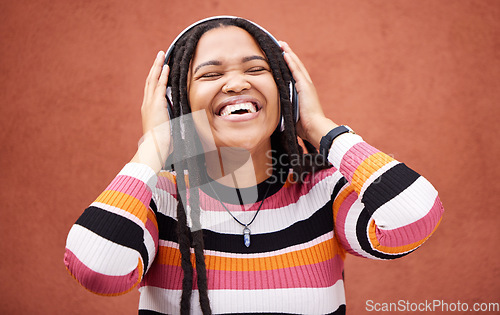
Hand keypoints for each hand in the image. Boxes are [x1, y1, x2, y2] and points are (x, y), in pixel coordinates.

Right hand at [131, 51, 170, 172]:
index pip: (152, 89)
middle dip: (155, 67)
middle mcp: (147, 104)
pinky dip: (163, 75)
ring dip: (158, 66)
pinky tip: (167, 67)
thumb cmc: (161, 143)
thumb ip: (169, 121)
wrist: (155, 148)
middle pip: (150, 80)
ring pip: (153, 80)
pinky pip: (159, 86)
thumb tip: (177, 122)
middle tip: (160, 55)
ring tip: (162, 55)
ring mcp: (150, 103)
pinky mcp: (156, 104)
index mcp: (149, 109)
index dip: (156, 77)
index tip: (160, 68)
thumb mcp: (165, 129)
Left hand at [280, 42, 336, 147]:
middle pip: (296, 66)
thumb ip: (286, 109)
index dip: (289, 64)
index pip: (295, 74)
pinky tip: (285, 54)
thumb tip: (276, 111)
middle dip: (289, 55)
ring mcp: (306, 85)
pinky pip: (296, 71)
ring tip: (282, 44)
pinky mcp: (305, 86)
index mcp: (303, 92)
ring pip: (296, 65)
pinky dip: (290, 62)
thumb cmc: (304, 126)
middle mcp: (306, 86)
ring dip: (289, 54)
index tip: (282, 56)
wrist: (315, 128)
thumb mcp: (292, 114)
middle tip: (281, 45)